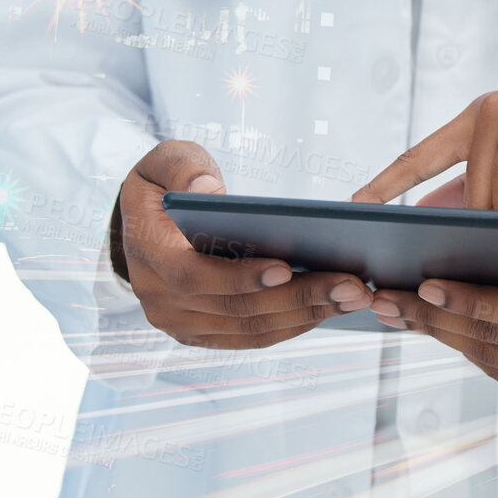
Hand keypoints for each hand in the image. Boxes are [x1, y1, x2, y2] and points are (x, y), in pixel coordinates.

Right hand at [117, 141, 364, 348]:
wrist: (143, 226)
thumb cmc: (163, 187)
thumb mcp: (163, 161)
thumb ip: (182, 168)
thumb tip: (209, 190)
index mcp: (148, 255)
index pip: (194, 276)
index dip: (240, 277)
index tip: (286, 267)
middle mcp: (161, 301)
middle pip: (236, 309)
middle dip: (298, 298)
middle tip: (352, 285)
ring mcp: (182, 324)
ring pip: (251, 329)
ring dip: (307, 316)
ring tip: (354, 297)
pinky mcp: (204, 334)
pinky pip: (253, 336)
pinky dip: (294, 324)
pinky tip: (332, 307)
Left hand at [366, 220, 497, 413]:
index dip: (470, 300)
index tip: (424, 285)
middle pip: (494, 340)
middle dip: (434, 318)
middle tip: (384, 298)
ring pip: (488, 358)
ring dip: (438, 334)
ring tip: (393, 309)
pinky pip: (497, 369)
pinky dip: (461, 344)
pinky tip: (428, 324)